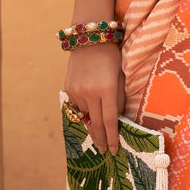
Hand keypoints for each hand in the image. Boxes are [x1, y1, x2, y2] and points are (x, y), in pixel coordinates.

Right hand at [62, 39, 124, 153]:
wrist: (89, 39)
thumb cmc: (111, 57)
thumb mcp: (121, 77)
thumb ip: (119, 99)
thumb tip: (117, 120)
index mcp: (107, 89)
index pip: (110, 121)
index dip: (113, 138)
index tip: (114, 149)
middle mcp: (90, 92)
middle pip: (96, 123)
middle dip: (101, 139)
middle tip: (104, 150)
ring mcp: (77, 91)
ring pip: (86, 116)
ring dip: (93, 126)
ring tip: (99, 137)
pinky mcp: (68, 88)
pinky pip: (78, 106)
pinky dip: (85, 113)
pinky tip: (90, 118)